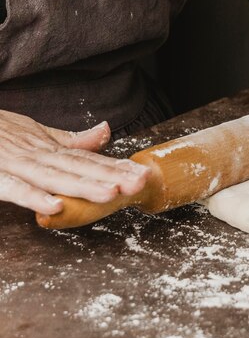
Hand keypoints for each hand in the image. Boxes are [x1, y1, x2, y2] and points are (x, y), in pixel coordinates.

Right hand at [0, 111, 149, 214]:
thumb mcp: (37, 133)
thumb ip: (71, 139)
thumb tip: (106, 131)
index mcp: (50, 148)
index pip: (89, 158)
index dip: (116, 166)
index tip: (144, 174)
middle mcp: (38, 154)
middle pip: (79, 167)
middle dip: (111, 176)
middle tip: (139, 182)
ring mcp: (16, 164)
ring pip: (54, 176)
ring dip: (83, 185)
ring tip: (111, 193)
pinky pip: (14, 188)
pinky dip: (33, 196)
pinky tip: (56, 206)